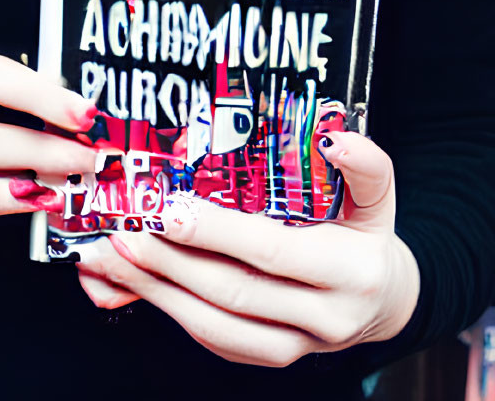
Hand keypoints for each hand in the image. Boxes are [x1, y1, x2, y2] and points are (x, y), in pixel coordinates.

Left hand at [75, 132, 420, 365]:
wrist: (382, 303)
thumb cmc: (367, 236)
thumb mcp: (378, 194)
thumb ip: (365, 164)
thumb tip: (336, 136)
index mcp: (349, 273)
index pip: (271, 253)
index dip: (218, 233)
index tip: (171, 208)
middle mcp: (322, 319)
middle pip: (232, 292)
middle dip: (170, 261)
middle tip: (125, 228)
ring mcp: (292, 347)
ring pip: (213, 326)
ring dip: (155, 289)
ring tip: (112, 253)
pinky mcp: (265, 357)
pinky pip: (210, 339)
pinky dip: (166, 308)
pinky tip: (133, 279)